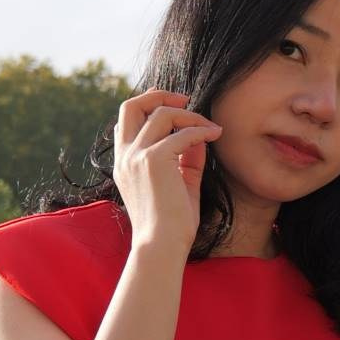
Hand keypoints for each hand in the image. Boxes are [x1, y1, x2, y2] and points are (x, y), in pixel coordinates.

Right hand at [111, 89, 222, 259]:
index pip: (127, 119)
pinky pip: (182, 133)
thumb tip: (200, 135)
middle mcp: (125, 155)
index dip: (149, 104)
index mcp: (124, 162)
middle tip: (186, 99)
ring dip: (190, 115)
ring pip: (162, 114)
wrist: (162, 245)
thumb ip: (186, 158)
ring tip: (209, 127)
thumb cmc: (172, 223)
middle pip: (131, 105)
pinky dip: (201, 130)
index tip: (175, 105)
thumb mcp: (179, 183)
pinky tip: (215, 135)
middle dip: (159, 94)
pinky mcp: (154, 160)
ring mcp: (137, 156)